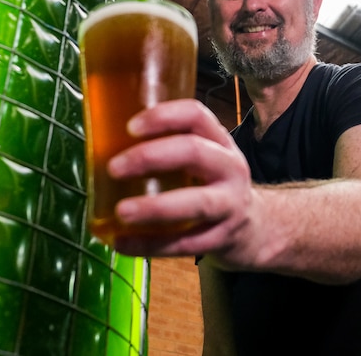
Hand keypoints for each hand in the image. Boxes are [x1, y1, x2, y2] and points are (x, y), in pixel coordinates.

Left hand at [106, 99, 262, 267]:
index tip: (131, 127)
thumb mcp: (204, 159)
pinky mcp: (223, 239)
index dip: (163, 117)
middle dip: (151, 157)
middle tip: (114, 167)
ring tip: (121, 212)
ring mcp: (230, 205)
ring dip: (155, 207)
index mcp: (219, 142)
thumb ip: (168, 149)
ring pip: (197, 203)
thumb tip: (103, 144)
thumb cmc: (214, 186)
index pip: (196, 116)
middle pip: (195, 153)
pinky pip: (185, 244)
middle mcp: (230, 168)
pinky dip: (151, 245)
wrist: (257, 229)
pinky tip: (122, 243)